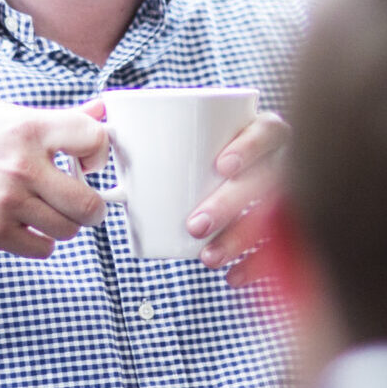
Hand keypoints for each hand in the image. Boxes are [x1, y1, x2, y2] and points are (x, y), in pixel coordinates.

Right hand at [0, 103, 109, 255]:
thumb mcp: (9, 117)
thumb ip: (59, 119)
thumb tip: (102, 113)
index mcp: (28, 129)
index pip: (93, 140)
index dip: (100, 154)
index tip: (89, 163)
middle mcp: (20, 166)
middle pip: (88, 203)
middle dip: (93, 207)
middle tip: (83, 203)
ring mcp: (6, 202)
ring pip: (68, 229)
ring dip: (65, 224)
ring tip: (48, 211)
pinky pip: (43, 248)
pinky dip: (40, 241)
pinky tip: (26, 224)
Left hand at [82, 101, 288, 286]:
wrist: (218, 174)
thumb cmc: (195, 147)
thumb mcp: (180, 127)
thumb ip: (148, 119)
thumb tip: (99, 110)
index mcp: (262, 131)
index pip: (268, 132)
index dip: (251, 147)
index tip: (221, 166)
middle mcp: (281, 162)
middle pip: (266, 183)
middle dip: (231, 205)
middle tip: (194, 225)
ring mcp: (287, 196)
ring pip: (273, 220)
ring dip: (241, 240)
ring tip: (207, 258)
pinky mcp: (284, 228)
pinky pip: (278, 251)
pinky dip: (256, 266)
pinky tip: (233, 277)